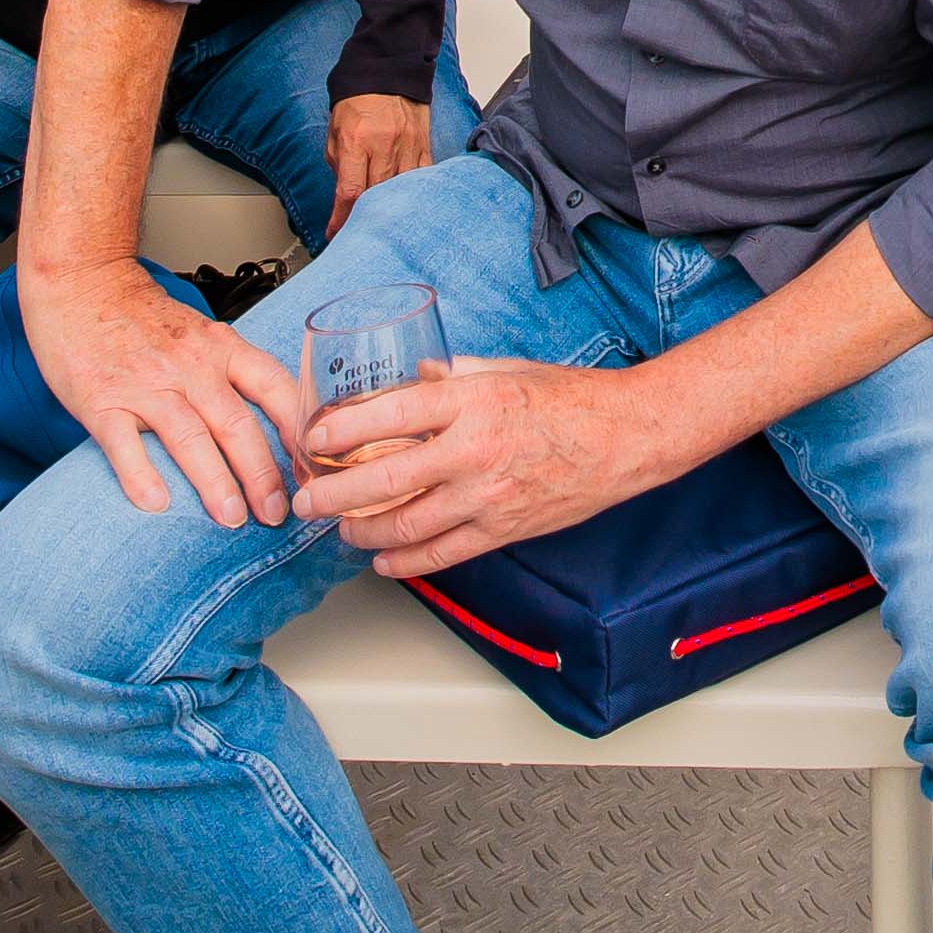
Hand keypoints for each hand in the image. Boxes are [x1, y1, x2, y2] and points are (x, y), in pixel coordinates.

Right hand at [22, 257, 314, 525]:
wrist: (82, 282)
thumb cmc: (143, 316)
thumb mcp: (202, 334)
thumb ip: (230, 373)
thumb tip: (270, 428)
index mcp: (221, 348)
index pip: (274, 388)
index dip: (297, 432)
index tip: (312, 469)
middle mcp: (190, 365)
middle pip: (236, 423)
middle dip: (261, 474)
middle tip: (277, 514)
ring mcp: (145, 384)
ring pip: (189, 436)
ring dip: (214, 482)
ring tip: (232, 518)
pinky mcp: (101, 400)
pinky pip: (123, 444)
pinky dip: (140, 475)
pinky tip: (156, 505)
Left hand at [301, 355, 682, 572]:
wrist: (625, 437)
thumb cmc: (570, 398)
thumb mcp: (506, 369)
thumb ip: (451, 376)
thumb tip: (409, 379)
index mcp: (471, 401)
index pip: (389, 416)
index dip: (341, 430)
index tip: (313, 438)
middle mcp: (473, 450)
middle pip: (384, 480)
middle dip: (334, 496)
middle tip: (307, 501)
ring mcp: (487, 496)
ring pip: (407, 525)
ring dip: (363, 533)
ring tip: (340, 531)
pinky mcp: (502, 528)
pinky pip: (443, 554)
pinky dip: (406, 563)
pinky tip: (384, 561)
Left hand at [327, 91, 429, 228]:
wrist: (388, 73)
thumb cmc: (358, 102)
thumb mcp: (335, 133)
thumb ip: (339, 166)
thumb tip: (344, 198)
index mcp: (356, 141)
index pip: (350, 191)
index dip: (342, 218)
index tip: (335, 233)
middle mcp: (384, 145)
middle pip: (376, 195)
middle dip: (363, 217)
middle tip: (356, 232)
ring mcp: (408, 146)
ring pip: (401, 190)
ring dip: (389, 208)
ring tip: (381, 223)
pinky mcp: (424, 145)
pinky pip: (421, 178)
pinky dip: (412, 194)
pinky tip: (406, 204)